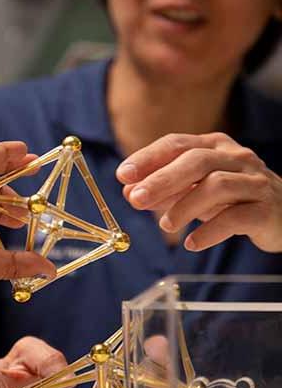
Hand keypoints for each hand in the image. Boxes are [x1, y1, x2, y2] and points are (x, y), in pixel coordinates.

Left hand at [117, 133, 281, 252]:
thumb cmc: (232, 198)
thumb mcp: (195, 189)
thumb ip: (165, 189)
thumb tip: (128, 191)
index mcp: (214, 147)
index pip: (177, 144)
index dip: (148, 158)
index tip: (122, 175)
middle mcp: (236, 159)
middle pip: (196, 161)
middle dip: (162, 180)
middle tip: (135, 199)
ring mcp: (254, 183)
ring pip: (217, 186)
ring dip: (184, 206)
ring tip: (165, 225)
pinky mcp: (266, 210)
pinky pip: (236, 217)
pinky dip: (210, 231)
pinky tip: (192, 243)